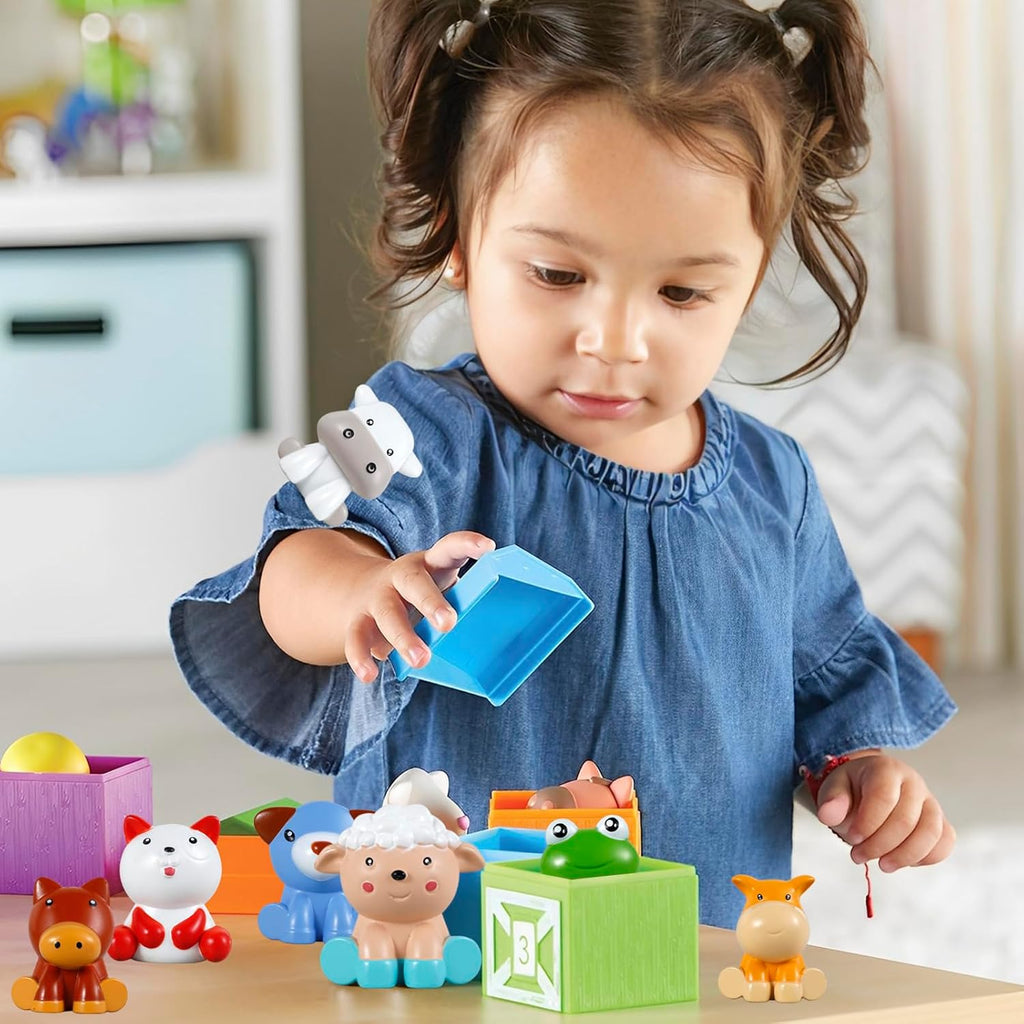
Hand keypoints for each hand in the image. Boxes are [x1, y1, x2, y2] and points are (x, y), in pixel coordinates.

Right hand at [345, 531, 494, 682]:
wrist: (361, 591)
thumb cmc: (418, 595)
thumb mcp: (439, 589)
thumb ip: (461, 602)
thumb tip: (498, 637)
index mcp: (429, 564)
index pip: (448, 548)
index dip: (467, 544)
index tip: (487, 547)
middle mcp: (401, 576)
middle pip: (413, 582)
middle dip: (431, 602)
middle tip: (449, 624)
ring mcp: (377, 597)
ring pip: (386, 612)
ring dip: (403, 636)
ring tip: (421, 660)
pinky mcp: (358, 620)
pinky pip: (355, 636)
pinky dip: (360, 656)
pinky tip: (370, 675)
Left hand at [815, 752, 955, 871]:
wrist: (869, 788)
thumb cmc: (853, 789)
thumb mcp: (835, 788)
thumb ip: (831, 800)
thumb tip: (828, 815)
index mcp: (886, 769)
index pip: (883, 797)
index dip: (868, 823)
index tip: (852, 839)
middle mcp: (913, 783)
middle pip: (906, 820)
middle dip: (880, 845)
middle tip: (858, 856)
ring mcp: (931, 802)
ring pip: (930, 833)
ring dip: (904, 856)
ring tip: (882, 865)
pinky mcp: (941, 821)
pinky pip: (945, 842)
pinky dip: (926, 857)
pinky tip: (902, 861)